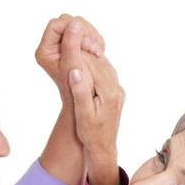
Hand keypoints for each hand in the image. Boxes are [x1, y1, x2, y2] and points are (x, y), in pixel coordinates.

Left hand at [35, 14, 103, 101]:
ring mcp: (62, 46)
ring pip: (77, 26)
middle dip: (84, 32)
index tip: (88, 45)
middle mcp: (51, 46)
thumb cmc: (77, 90)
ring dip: (91, 35)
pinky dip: (93, 39)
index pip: (56, 25)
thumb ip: (71, 44)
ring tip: (99, 52)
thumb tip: (75, 23)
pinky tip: (99, 51)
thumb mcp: (74, 66)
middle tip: (96, 49)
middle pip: (67, 22)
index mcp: (45, 50)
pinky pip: (83, 33)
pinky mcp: (73, 47)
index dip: (74, 29)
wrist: (83, 103)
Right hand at [61, 20, 123, 184]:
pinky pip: (104, 73)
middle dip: (84, 50)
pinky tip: (84, 61)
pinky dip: (94, 65)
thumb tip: (75, 70)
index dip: (78, 53)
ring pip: (102, 66)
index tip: (66, 41)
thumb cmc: (91, 134)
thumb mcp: (83, 115)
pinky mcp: (115, 92)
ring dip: (89, 56)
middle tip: (69, 37)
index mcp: (110, 93)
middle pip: (98, 63)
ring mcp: (117, 90)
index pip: (92, 67)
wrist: (103, 148)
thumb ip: (81, 92)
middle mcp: (117, 89)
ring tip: (74, 45)